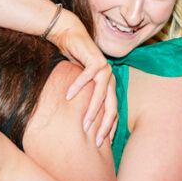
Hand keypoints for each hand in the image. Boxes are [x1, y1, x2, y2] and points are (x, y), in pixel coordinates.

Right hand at [45, 10, 117, 145]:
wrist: (70, 35)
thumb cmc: (72, 61)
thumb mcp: (78, 85)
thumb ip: (82, 98)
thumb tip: (77, 121)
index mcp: (109, 87)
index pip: (113, 112)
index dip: (110, 128)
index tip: (103, 145)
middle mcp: (111, 79)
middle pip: (112, 107)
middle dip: (105, 126)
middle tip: (97, 141)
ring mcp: (105, 69)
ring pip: (102, 95)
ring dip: (92, 111)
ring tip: (84, 125)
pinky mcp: (96, 60)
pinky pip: (87, 76)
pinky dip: (78, 87)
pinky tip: (68, 96)